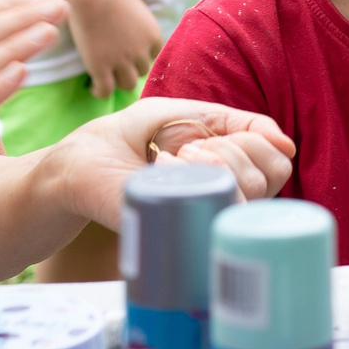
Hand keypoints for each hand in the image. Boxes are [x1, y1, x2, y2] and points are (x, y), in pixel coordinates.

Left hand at [47, 99, 295, 227]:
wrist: (63, 176)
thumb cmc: (110, 144)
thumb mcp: (166, 116)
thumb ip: (222, 122)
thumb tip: (285, 145)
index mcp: (221, 153)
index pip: (275, 152)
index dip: (252, 142)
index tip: (202, 140)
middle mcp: (220, 185)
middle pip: (274, 174)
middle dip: (235, 156)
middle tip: (184, 153)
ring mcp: (204, 210)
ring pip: (254, 194)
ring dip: (216, 171)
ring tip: (170, 165)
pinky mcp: (184, 232)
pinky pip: (224, 220)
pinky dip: (200, 194)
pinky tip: (165, 183)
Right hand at [68, 0, 163, 98]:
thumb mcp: (135, 8)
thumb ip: (136, 24)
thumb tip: (128, 24)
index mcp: (153, 36)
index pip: (153, 57)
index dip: (140, 57)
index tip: (129, 57)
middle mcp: (141, 52)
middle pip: (142, 71)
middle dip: (130, 69)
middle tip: (115, 68)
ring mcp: (122, 62)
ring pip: (127, 85)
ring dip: (117, 82)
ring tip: (105, 79)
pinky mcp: (101, 68)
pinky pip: (105, 91)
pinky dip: (99, 92)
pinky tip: (92, 88)